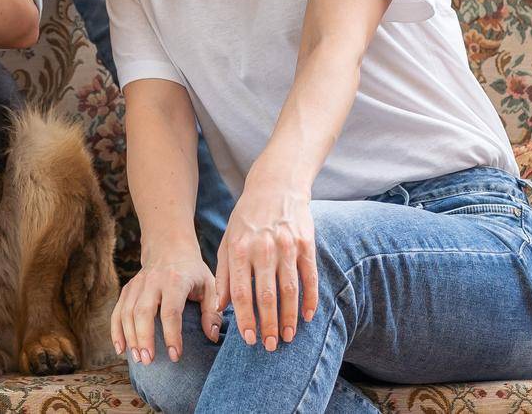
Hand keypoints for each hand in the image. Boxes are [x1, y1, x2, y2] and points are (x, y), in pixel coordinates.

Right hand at [110, 243, 218, 365]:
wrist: (169, 247)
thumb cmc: (192, 271)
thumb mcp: (209, 285)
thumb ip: (212, 311)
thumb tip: (212, 336)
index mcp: (175, 280)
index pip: (170, 311)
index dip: (172, 335)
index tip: (175, 356)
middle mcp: (153, 281)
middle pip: (143, 312)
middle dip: (144, 338)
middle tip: (149, 361)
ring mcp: (137, 284)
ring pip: (127, 312)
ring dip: (130, 337)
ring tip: (139, 359)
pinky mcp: (128, 289)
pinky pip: (118, 311)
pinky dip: (116, 330)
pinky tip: (121, 349)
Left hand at [215, 174, 318, 351]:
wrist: (275, 185)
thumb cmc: (247, 218)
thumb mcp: (227, 241)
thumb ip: (224, 274)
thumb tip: (220, 307)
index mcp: (239, 249)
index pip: (241, 292)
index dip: (245, 318)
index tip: (249, 339)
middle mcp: (263, 248)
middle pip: (267, 295)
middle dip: (268, 324)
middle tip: (270, 346)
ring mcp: (286, 246)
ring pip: (290, 290)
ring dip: (289, 317)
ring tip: (287, 337)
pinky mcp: (306, 243)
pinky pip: (310, 277)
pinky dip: (310, 299)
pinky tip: (307, 317)